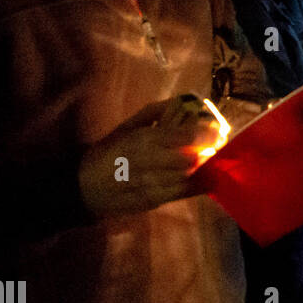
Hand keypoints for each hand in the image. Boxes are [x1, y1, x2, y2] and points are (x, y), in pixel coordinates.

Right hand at [77, 95, 221, 218]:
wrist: (83, 187)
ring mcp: (152, 184)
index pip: (186, 136)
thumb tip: (180, 102)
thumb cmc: (107, 153)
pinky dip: (197, 185)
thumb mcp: (126, 127)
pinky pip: (183, 193)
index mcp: (144, 139)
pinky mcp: (153, 200)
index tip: (218, 131)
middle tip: (215, 147)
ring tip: (207, 161)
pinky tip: (203, 178)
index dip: (207, 134)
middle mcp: (150, 161)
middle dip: (207, 152)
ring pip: (190, 175)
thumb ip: (153, 113)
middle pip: (192, 157)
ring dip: (202, 168)